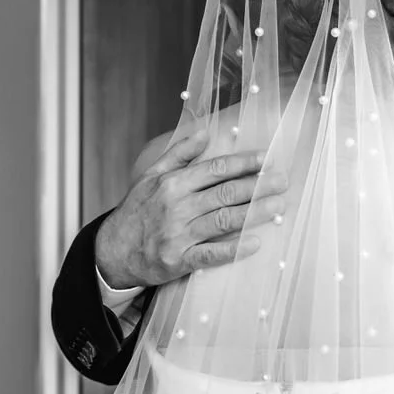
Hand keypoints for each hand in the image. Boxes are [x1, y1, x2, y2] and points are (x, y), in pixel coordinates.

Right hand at [95, 130, 287, 289]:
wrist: (111, 251)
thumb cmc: (136, 211)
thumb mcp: (150, 176)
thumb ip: (178, 154)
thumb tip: (204, 132)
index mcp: (172, 183)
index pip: (215, 169)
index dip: (243, 163)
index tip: (266, 159)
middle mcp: (176, 207)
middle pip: (224, 193)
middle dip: (257, 186)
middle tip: (282, 181)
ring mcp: (178, 234)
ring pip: (223, 220)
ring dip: (254, 213)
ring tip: (278, 206)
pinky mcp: (179, 260)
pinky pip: (211, 254)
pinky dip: (233, 249)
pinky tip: (254, 242)